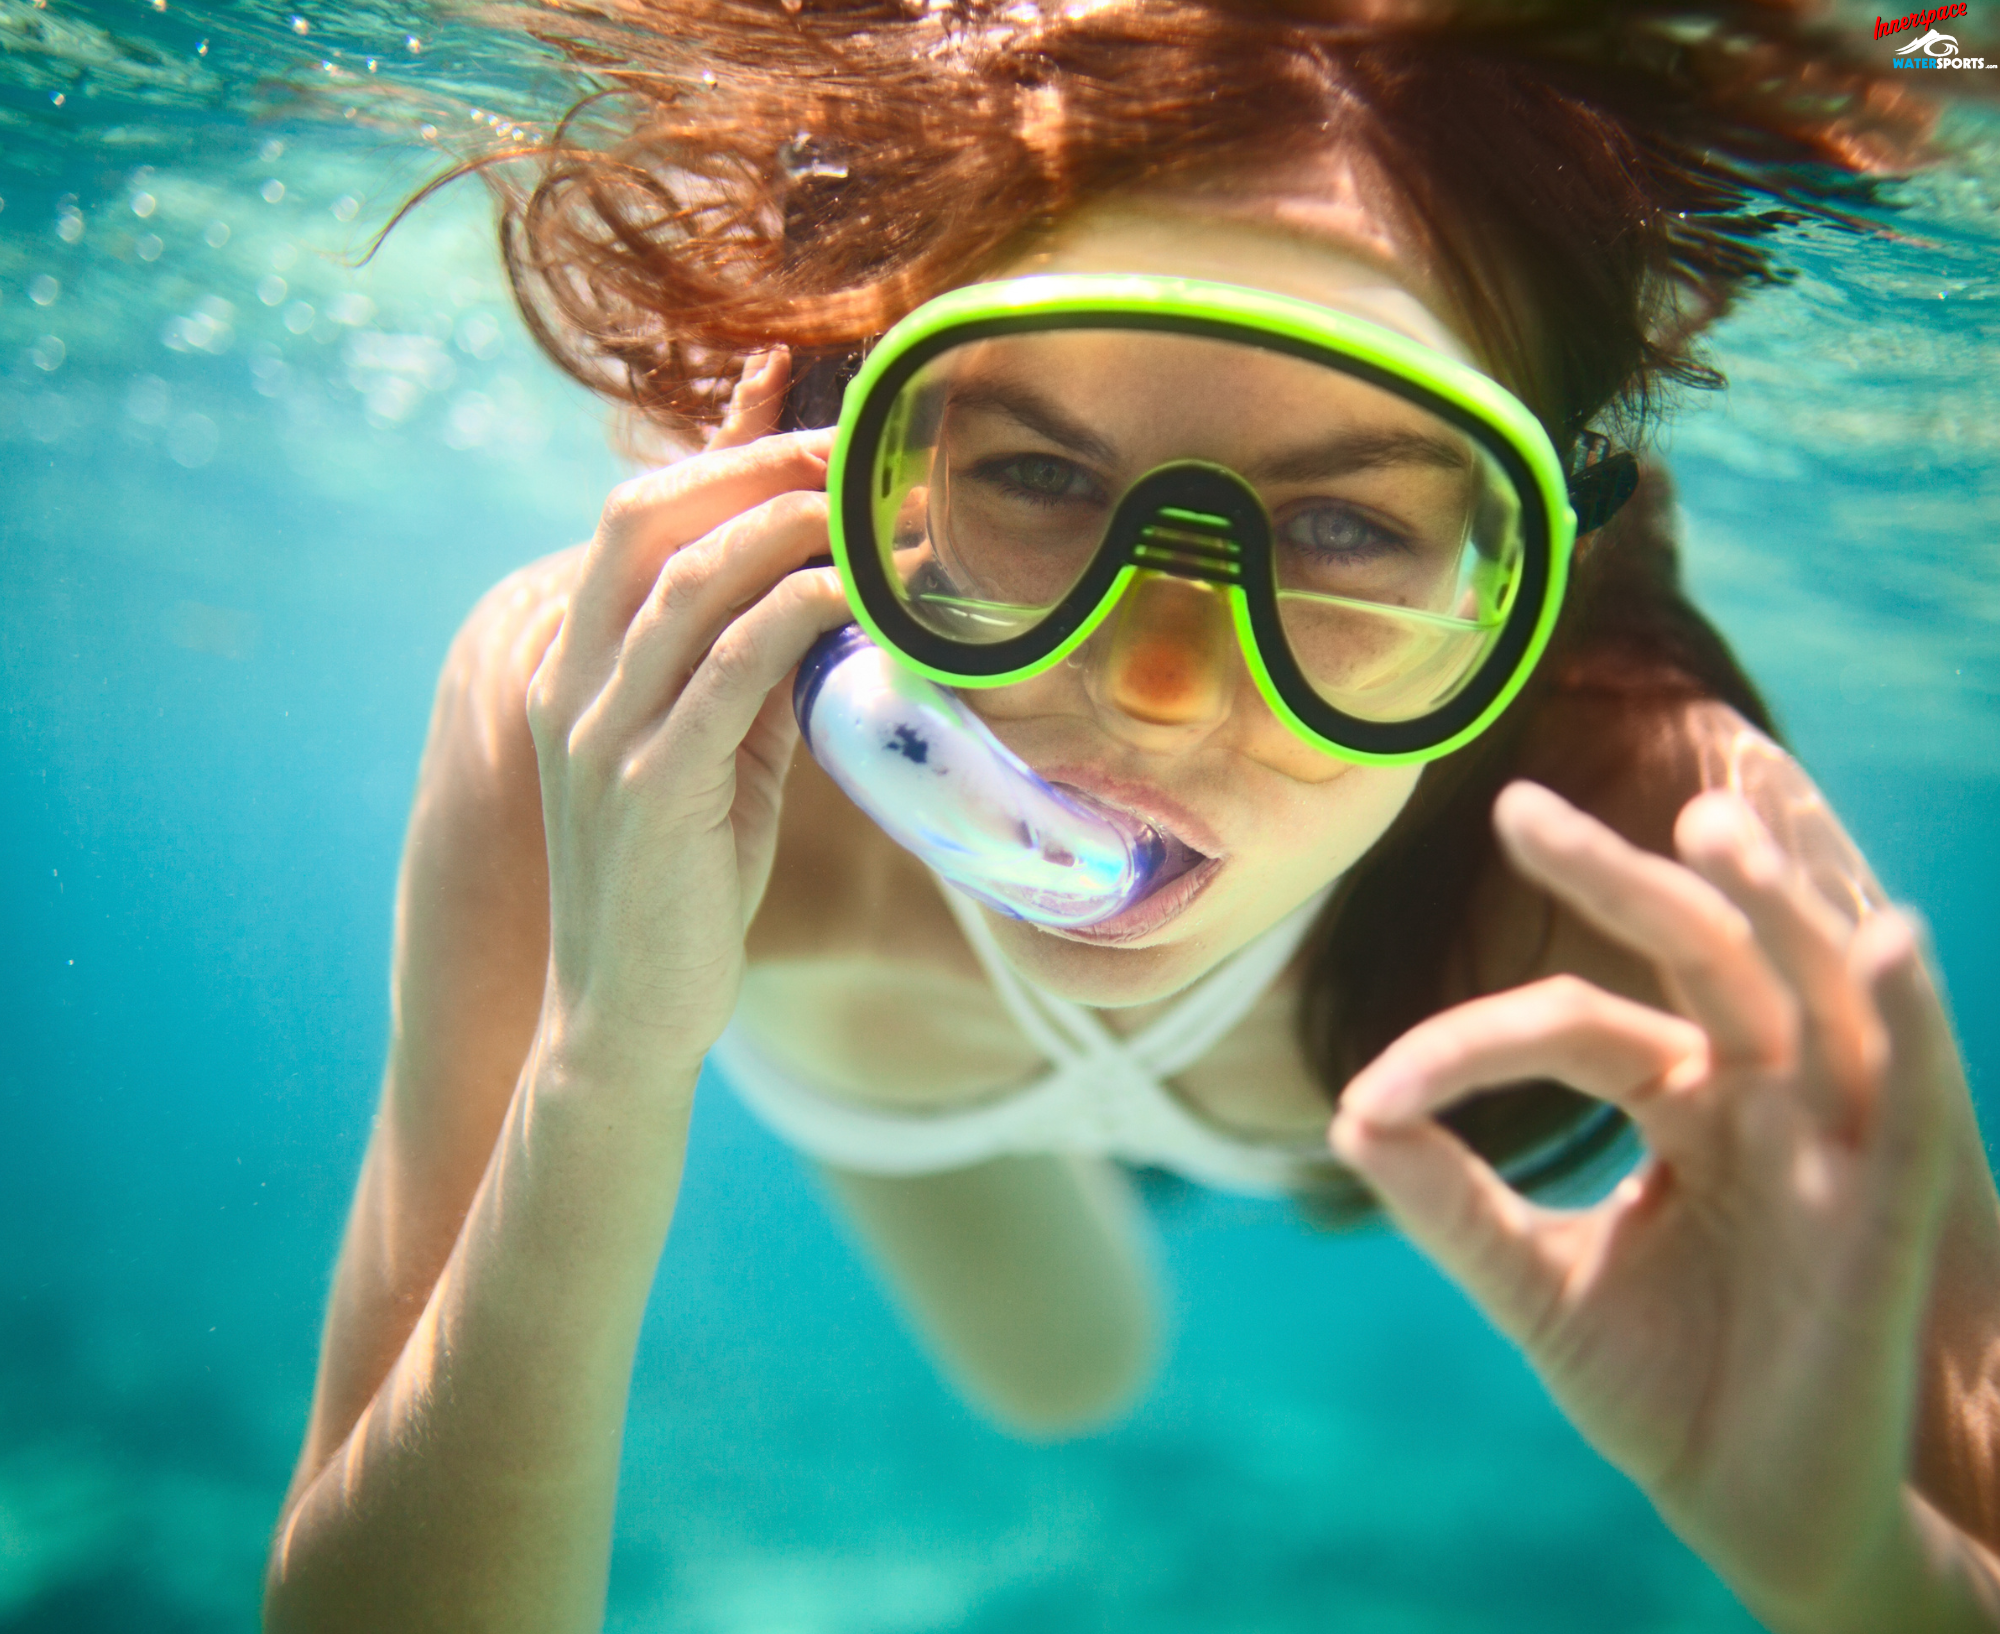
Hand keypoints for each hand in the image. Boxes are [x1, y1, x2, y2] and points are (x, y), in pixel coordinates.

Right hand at [526, 354, 844, 1083]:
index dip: (720, 453)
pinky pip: (725, 669)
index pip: (639, 520)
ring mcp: (600, 733)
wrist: (627, 1016)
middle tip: (853, 443)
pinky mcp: (649, 788)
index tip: (805, 412)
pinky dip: (792, 613)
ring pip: (688, 580)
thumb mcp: (718, 759)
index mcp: (578, 665)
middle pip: (648, 517)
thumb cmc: (682, 884)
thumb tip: (827, 593)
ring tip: (869, 503)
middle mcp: (572, 682)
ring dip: (787, 524)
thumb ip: (751, 676)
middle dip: (754, 462)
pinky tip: (852, 591)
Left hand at [1329, 780, 1964, 1628]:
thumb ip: (1455, 1203)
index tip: (1370, 1099)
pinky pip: (1920, 1093)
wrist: (1764, 1511)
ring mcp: (1833, 1139)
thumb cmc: (1671, 1391)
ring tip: (1717, 817)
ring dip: (1777, 900)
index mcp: (1683, 1103)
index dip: (1470, 1046)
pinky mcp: (1896, 1207)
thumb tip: (1350, 1114)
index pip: (1574, 1023)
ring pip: (1813, 988)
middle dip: (1618, 876)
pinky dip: (1908, 1013)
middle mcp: (1759, 1097)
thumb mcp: (1543, 1286)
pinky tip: (1884, 936)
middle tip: (1517, 810)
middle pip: (1698, 952)